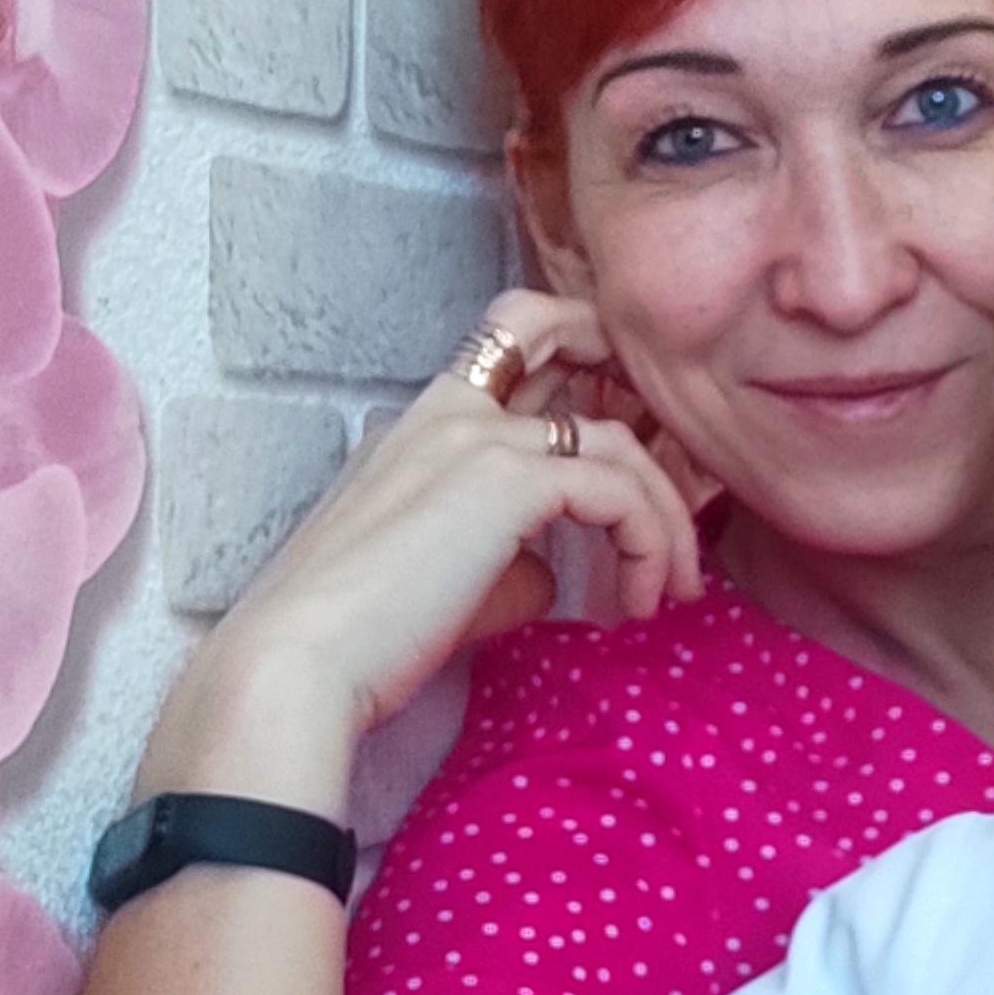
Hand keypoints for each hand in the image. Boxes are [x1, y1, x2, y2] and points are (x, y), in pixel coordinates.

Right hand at [141, 290, 707, 811]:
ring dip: (667, 517)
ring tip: (674, 587)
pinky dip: (651, 545)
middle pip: (569, 333)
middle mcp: (454, 409)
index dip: (586, 358)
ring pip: (619, 441)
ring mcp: (478, 436)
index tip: (638, 442)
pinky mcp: (506, 482)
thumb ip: (510, 562)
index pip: (516, 339)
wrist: (304, 661)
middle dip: (641, 388)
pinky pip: (619, 491)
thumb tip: (556, 576)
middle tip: (689, 480)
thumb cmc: (366, 636)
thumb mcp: (451, 582)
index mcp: (430, 420)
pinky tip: (642, 602)